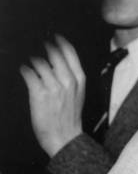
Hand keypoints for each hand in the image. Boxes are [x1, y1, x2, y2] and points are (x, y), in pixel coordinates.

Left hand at [20, 35, 84, 156]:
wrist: (65, 138)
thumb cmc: (70, 117)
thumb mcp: (78, 94)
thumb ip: (71, 77)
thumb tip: (58, 63)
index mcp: (79, 79)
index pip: (70, 52)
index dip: (60, 42)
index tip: (53, 36)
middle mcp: (67, 80)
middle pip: (54, 53)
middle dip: (43, 45)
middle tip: (34, 42)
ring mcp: (54, 87)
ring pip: (39, 62)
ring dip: (31, 58)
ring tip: (26, 56)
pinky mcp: (39, 94)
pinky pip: (29, 73)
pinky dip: (24, 69)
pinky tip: (22, 68)